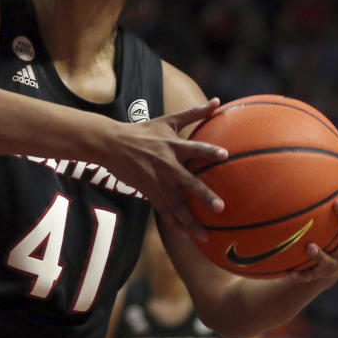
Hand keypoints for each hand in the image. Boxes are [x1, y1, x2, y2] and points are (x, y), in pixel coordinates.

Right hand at [112, 98, 226, 240]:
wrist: (112, 144)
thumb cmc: (144, 131)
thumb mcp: (168, 119)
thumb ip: (195, 113)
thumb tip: (218, 100)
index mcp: (173, 146)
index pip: (195, 148)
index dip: (209, 151)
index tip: (225, 155)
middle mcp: (167, 165)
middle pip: (188, 182)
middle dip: (203, 195)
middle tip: (220, 207)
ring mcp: (157, 181)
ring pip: (176, 204)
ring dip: (190, 221)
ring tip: (204, 236)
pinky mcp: (149, 192)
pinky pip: (164, 210)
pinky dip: (175, 224)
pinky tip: (186, 236)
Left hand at [290, 176, 337, 283]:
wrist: (325, 271)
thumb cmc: (330, 234)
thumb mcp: (334, 215)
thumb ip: (331, 193)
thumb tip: (328, 161)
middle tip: (337, 204)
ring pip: (332, 260)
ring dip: (321, 255)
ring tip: (309, 247)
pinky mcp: (322, 276)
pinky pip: (310, 276)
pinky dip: (301, 274)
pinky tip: (289, 272)